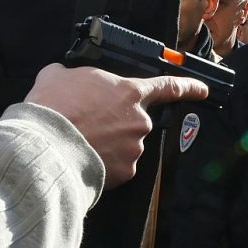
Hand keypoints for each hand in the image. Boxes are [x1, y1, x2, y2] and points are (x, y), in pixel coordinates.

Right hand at [25, 64, 207, 187]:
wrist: (45, 146)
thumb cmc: (53, 108)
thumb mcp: (59, 76)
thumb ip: (73, 75)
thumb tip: (66, 77)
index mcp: (130, 92)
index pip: (169, 86)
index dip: (189, 87)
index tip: (202, 90)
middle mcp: (140, 120)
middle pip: (134, 121)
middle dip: (115, 124)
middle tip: (87, 124)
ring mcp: (136, 147)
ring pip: (125, 145)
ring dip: (108, 144)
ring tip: (80, 141)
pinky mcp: (127, 172)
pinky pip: (118, 167)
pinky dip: (104, 164)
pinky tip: (85, 158)